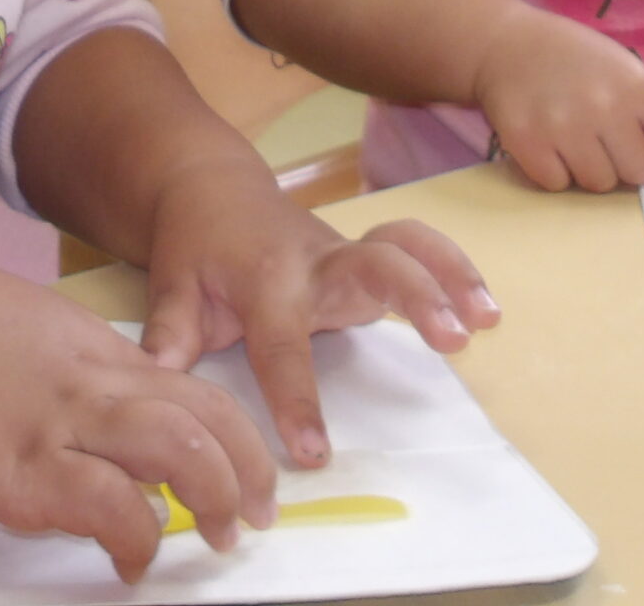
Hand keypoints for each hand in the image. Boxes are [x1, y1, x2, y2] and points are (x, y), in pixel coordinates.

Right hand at [0, 247, 277, 582]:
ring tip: (222, 536)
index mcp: (84, 346)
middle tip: (257, 511)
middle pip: (204, 415)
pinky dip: (136, 538)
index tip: (244, 462)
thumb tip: (75, 402)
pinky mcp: (19, 475)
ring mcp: (57, 425)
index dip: (231, 428)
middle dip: (247, 467)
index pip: (186, 383)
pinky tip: (132, 563)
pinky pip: (108, 507)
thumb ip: (53, 360)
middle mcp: (86, 381)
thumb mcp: (10, 320)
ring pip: (178, 450)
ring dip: (215, 497)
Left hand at [137, 154, 498, 470]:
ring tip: (486, 319)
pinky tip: (486, 307)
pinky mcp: (364, 258)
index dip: (297, 400)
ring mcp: (344, 256)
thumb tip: (157, 383)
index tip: (314, 454)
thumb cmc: (192, 248)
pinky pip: (415, 249)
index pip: (282, 347)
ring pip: (403, 247)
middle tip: (452, 338)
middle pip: (370, 266)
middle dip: (413, 295)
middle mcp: (314, 263)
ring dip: (449, 275)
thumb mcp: (171, 287)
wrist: (211, 189)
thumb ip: (169, 336)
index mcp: (264, 281)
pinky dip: (453, 267)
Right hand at [473, 5, 643, 201]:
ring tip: (572, 136)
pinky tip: (545, 141)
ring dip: (589, 170)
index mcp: (635, 85)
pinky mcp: (526, 140)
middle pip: (638, 174)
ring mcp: (563, 124)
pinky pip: (556, 184)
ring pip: (598, 184)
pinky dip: (553, 171)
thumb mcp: (619, 67)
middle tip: (603, 136)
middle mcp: (603, 105)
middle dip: (624, 163)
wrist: (502, 42)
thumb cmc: (571, 58)